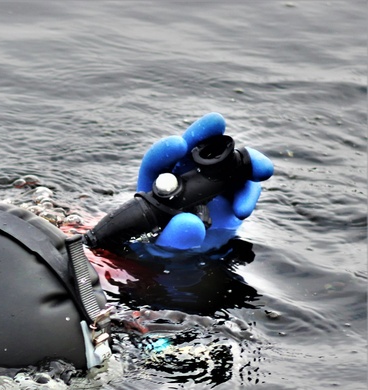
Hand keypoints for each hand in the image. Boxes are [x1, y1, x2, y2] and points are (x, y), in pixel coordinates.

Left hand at [136, 113, 273, 252]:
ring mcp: (211, 178)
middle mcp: (184, 172)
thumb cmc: (170, 234)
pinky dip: (250, 190)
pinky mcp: (232, 188)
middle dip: (205, 132)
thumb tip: (192, 226)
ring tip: (256, 175)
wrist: (191, 241)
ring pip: (228, 161)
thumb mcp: (166, 239)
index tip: (178, 144)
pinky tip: (243, 207)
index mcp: (159, 179)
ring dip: (245, 162)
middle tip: (216, 122)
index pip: (158, 160)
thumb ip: (175, 234)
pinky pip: (245, 183)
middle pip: (194, 145)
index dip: (166, 149)